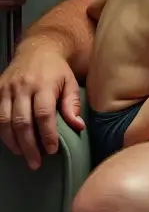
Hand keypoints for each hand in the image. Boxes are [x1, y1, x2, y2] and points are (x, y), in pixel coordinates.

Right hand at [0, 46, 83, 169]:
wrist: (38, 48)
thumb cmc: (57, 70)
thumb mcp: (71, 83)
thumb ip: (72, 104)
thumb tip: (78, 126)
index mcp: (43, 84)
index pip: (43, 115)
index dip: (47, 135)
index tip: (52, 150)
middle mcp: (22, 86)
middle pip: (22, 121)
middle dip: (29, 145)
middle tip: (36, 163)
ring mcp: (6, 88)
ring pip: (5, 120)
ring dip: (13, 142)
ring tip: (24, 155)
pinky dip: (2, 131)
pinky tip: (11, 142)